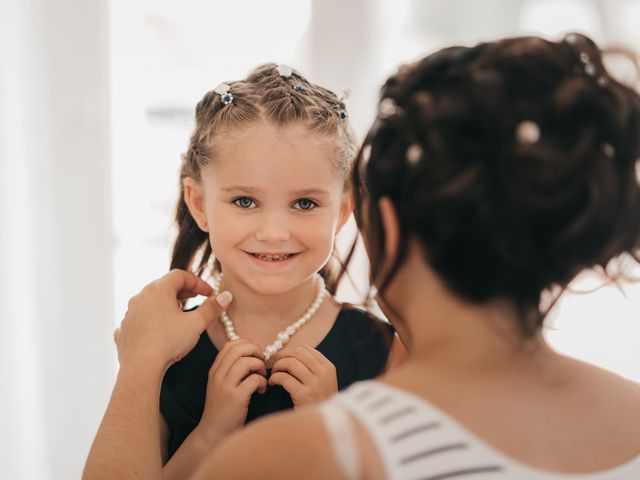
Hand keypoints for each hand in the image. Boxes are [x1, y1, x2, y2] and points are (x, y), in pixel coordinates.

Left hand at [113, 269, 231, 370]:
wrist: (141, 367)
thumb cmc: (168, 342)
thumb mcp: (197, 323)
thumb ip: (212, 308)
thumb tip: (225, 296)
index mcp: (159, 289)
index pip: (181, 275)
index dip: (198, 282)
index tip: (209, 293)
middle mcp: (142, 296)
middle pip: (165, 285)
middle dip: (183, 291)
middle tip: (197, 299)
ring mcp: (131, 311)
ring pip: (152, 300)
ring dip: (167, 303)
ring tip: (180, 314)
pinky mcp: (126, 327)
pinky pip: (142, 316)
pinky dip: (153, 317)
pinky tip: (161, 328)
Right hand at [197, 339, 267, 439]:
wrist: (212, 433)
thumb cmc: (222, 409)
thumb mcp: (220, 386)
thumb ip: (231, 370)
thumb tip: (251, 355)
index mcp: (215, 371)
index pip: (230, 345)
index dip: (246, 344)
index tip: (255, 353)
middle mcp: (218, 375)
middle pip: (238, 349)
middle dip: (255, 351)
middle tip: (262, 362)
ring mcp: (226, 386)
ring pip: (246, 362)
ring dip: (260, 366)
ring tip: (262, 377)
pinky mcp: (236, 398)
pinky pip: (254, 379)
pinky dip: (262, 382)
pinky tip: (261, 390)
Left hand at [268, 345, 337, 406]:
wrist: (323, 424)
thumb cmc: (319, 402)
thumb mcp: (324, 382)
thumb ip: (313, 367)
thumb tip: (291, 354)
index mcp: (328, 367)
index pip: (306, 349)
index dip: (290, 351)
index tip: (282, 357)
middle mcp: (323, 373)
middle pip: (297, 353)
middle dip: (282, 356)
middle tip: (274, 363)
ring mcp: (314, 384)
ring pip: (290, 363)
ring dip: (277, 366)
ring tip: (273, 373)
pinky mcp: (303, 395)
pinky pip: (284, 378)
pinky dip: (274, 378)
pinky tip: (272, 383)